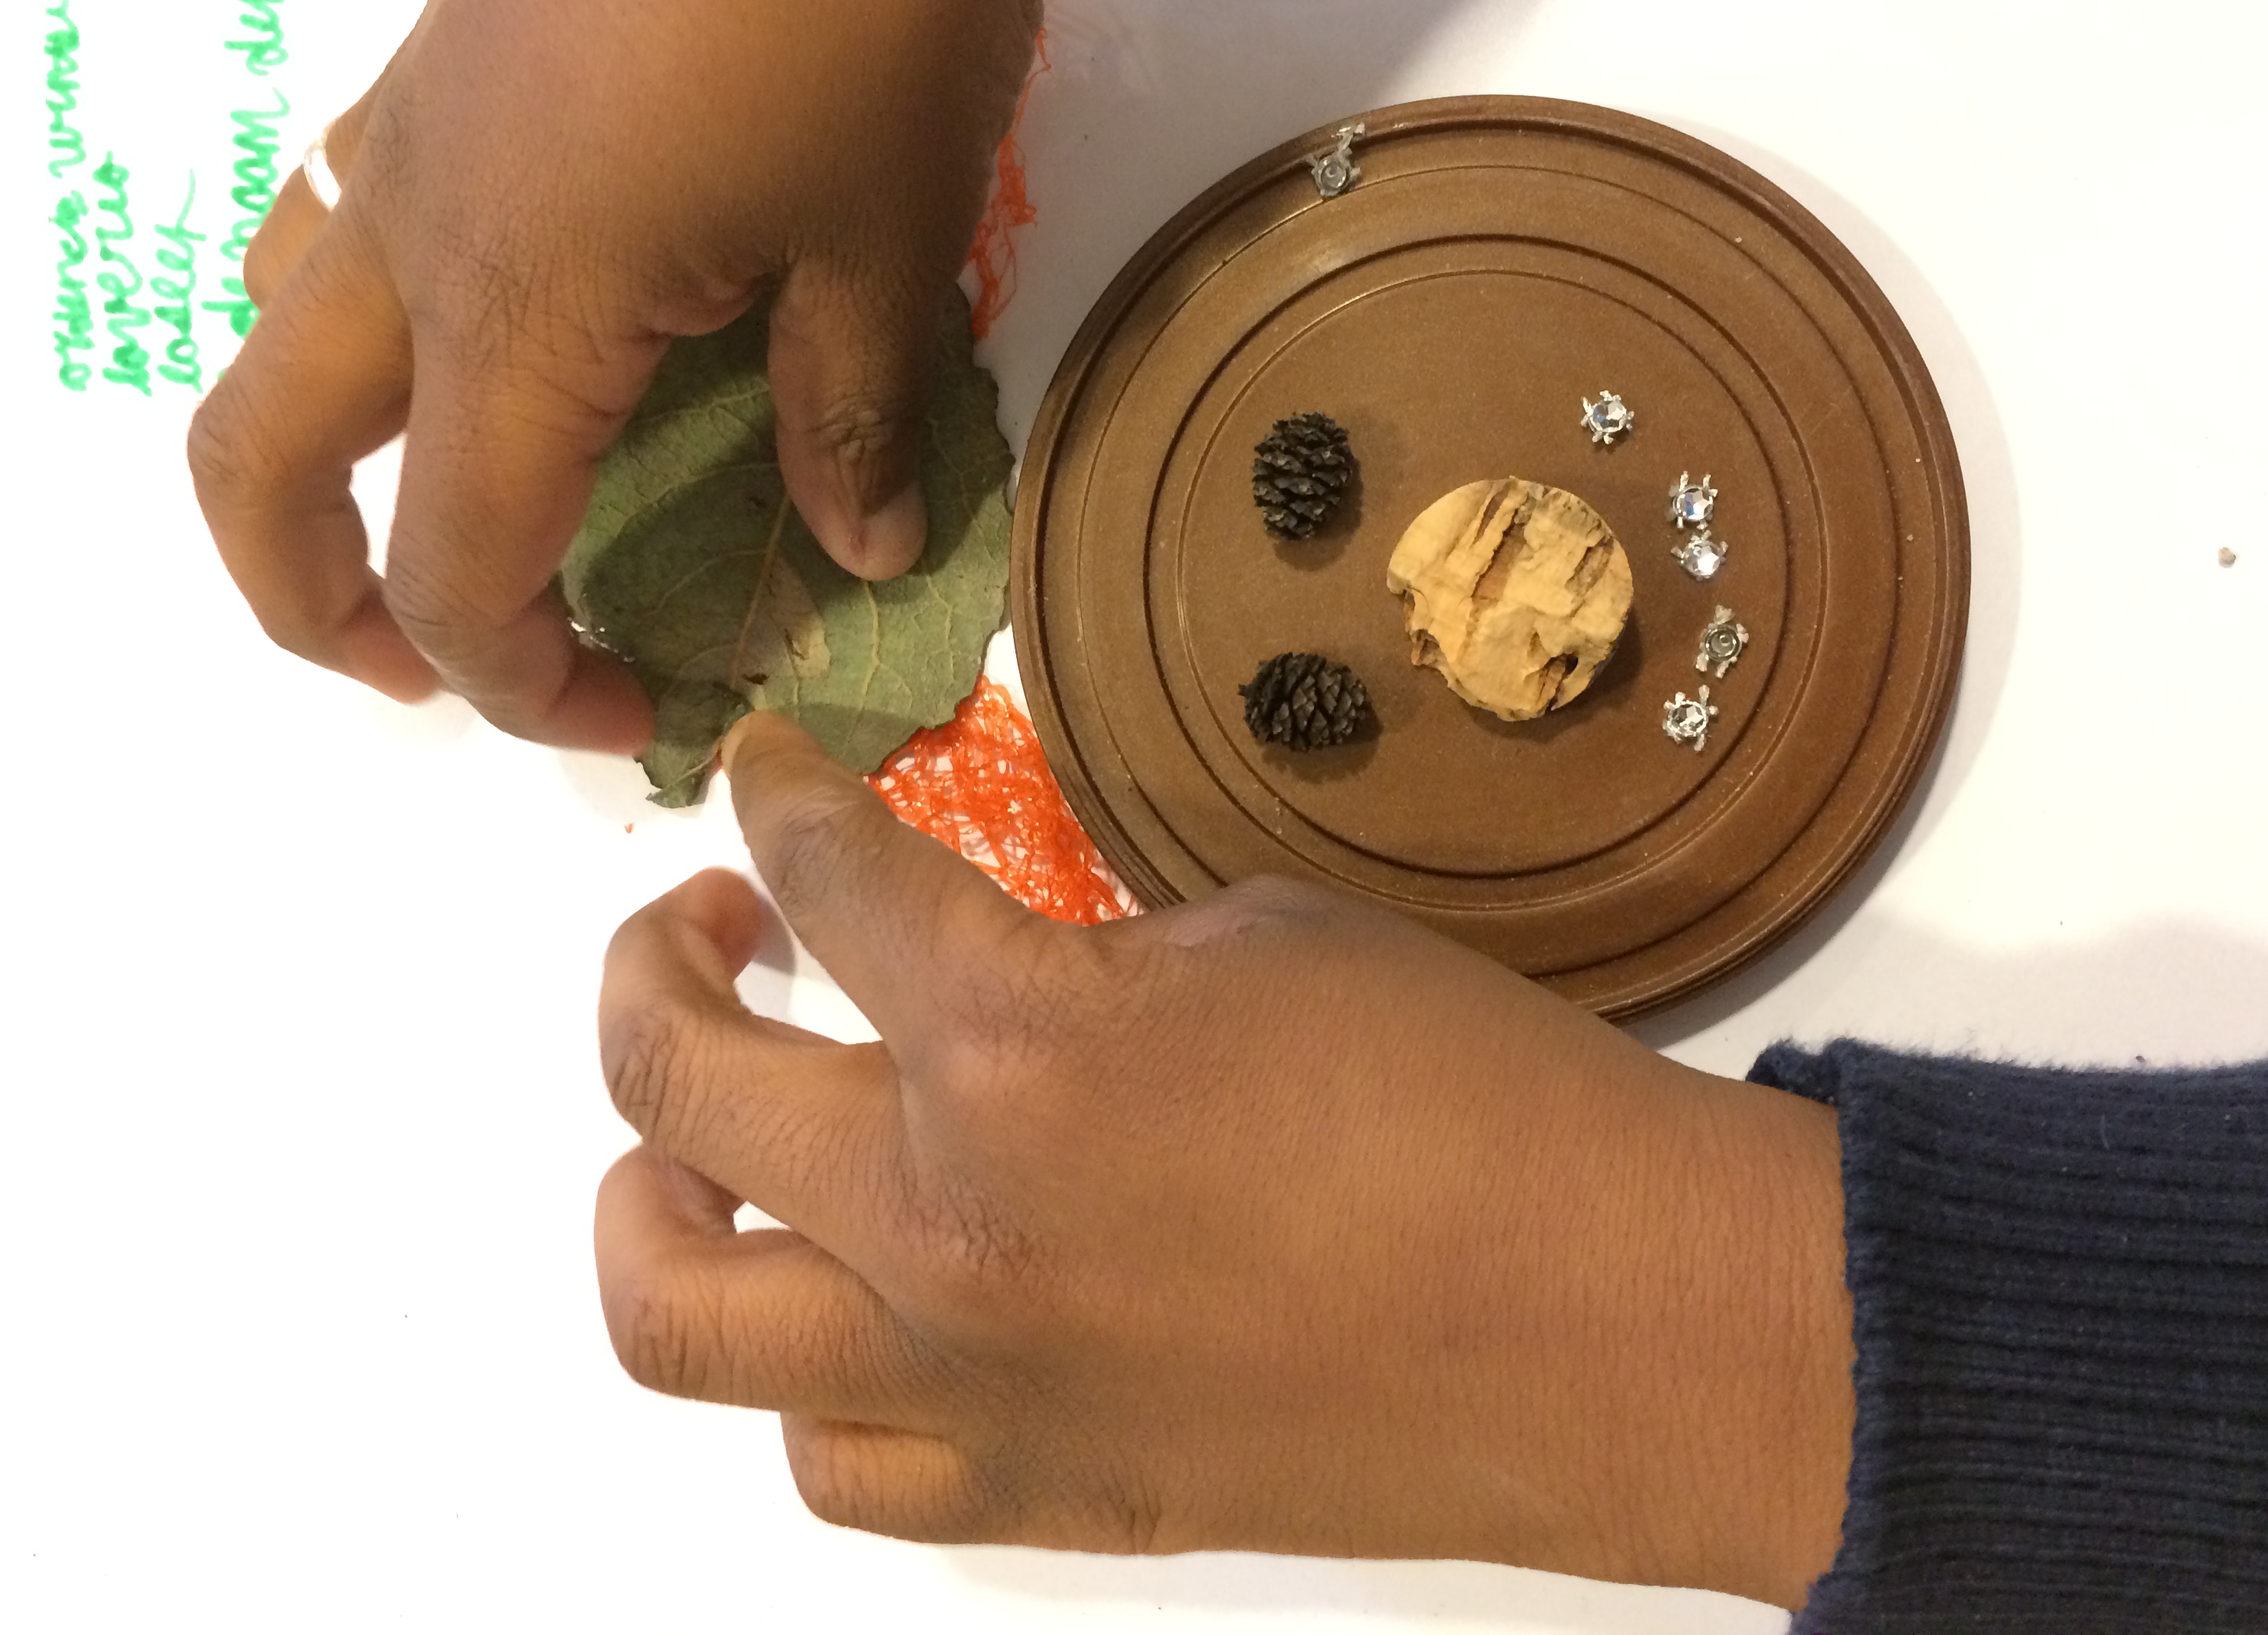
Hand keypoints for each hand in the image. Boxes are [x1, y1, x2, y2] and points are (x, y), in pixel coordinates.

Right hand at [188, 0, 1057, 748]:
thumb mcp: (890, 231)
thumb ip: (853, 415)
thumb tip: (861, 548)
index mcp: (518, 315)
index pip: (456, 569)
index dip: (527, 684)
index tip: (644, 710)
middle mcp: (413, 233)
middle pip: (252, 468)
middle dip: (313, 604)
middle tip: (443, 661)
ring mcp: (411, 125)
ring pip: (268, 326)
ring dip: (316, 454)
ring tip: (453, 497)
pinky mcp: (443, 47)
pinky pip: (347, 214)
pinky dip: (385, 313)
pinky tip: (527, 314)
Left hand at [592, 715, 1854, 1607]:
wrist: (1619, 1322)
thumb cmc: (1476, 1098)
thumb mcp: (1256, 943)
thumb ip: (1083, 960)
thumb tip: (1004, 978)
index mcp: (1016, 1045)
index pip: (827, 874)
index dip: (779, 793)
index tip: (769, 772)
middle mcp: (946, 1228)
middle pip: (666, 1087)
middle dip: (648, 966)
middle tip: (706, 928)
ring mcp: (973, 1386)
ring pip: (674, 1317)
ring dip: (652, 1201)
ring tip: (704, 1144)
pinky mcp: (1041, 1495)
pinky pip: (836, 1462)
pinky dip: (808, 1376)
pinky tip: (857, 1307)